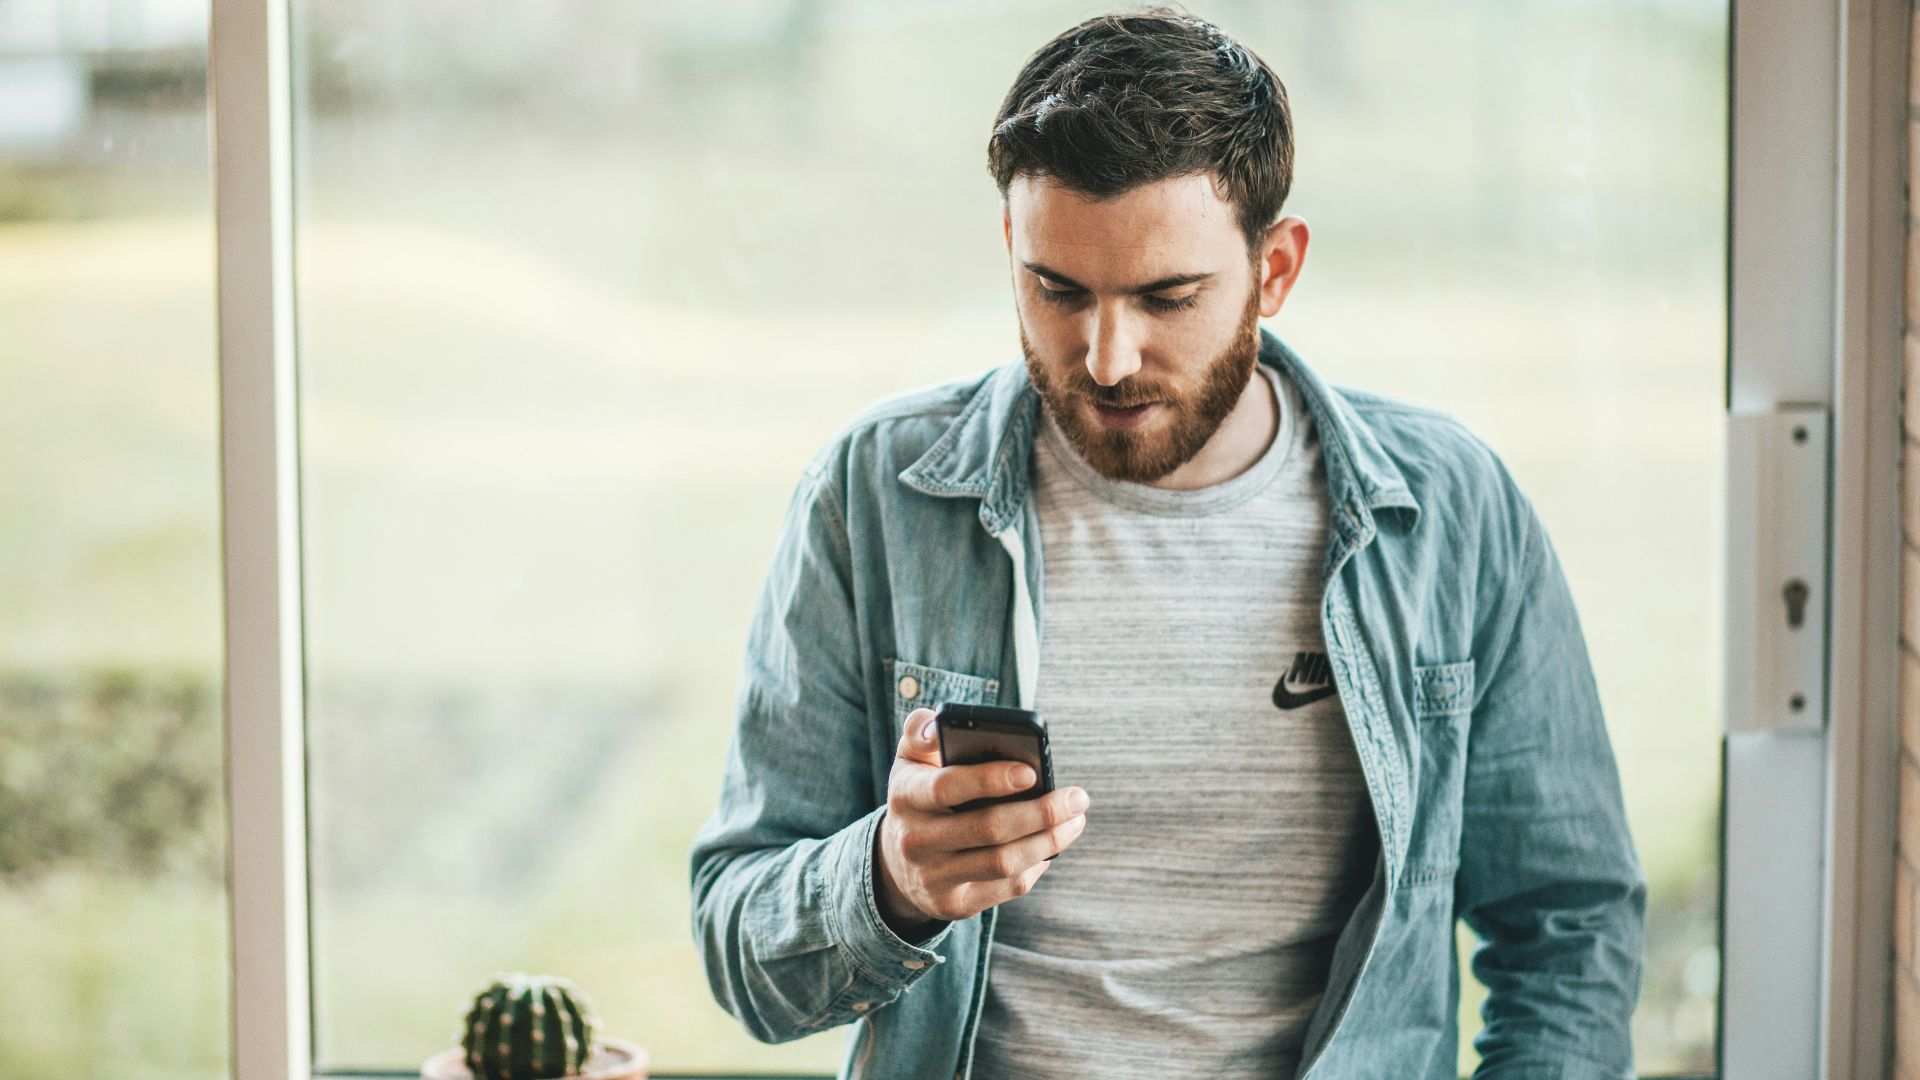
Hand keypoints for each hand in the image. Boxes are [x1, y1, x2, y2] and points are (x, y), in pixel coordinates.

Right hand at [873, 707, 1090, 932]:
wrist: (896, 860)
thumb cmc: (920, 795)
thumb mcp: (911, 759)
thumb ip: (923, 732)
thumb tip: (940, 725)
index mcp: (906, 795)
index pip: (947, 786)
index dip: (990, 779)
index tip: (1031, 771)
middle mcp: (915, 840)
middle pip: (988, 829)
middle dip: (1041, 813)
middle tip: (1078, 798)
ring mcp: (933, 877)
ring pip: (1003, 862)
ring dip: (1048, 841)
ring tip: (1075, 821)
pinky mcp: (952, 905)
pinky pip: (1005, 888)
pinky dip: (1035, 866)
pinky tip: (1051, 847)